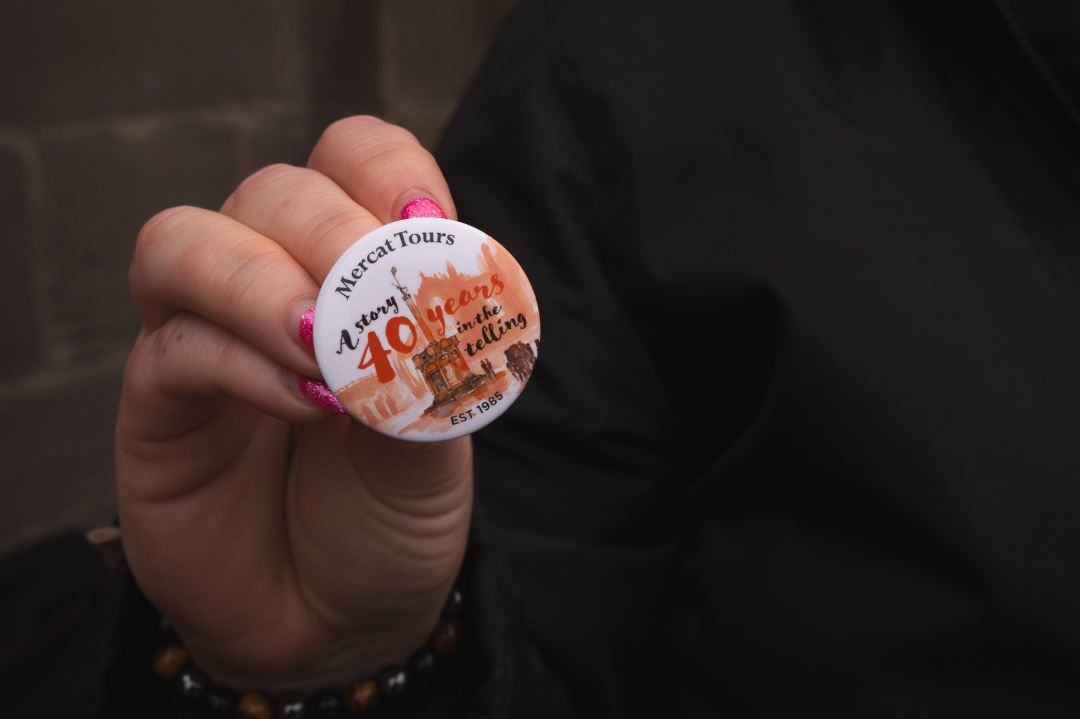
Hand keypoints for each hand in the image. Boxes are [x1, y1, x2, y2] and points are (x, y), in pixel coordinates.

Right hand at [116, 116, 470, 691]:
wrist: (340, 623)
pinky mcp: (159, 403)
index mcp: (355, 273)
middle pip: (271, 190)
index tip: (427, 224)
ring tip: (319, 343)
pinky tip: (303, 404)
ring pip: (184, 243)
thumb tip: (420, 297)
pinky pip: (175, 348)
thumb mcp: (437, 445)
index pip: (350, 160)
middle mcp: (273, 285)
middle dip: (327, 229)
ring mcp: (205, 336)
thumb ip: (430, 370)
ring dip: (256, 278)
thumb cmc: (391, 517)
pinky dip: (242, 362)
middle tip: (371, 291)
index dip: (386, 170)